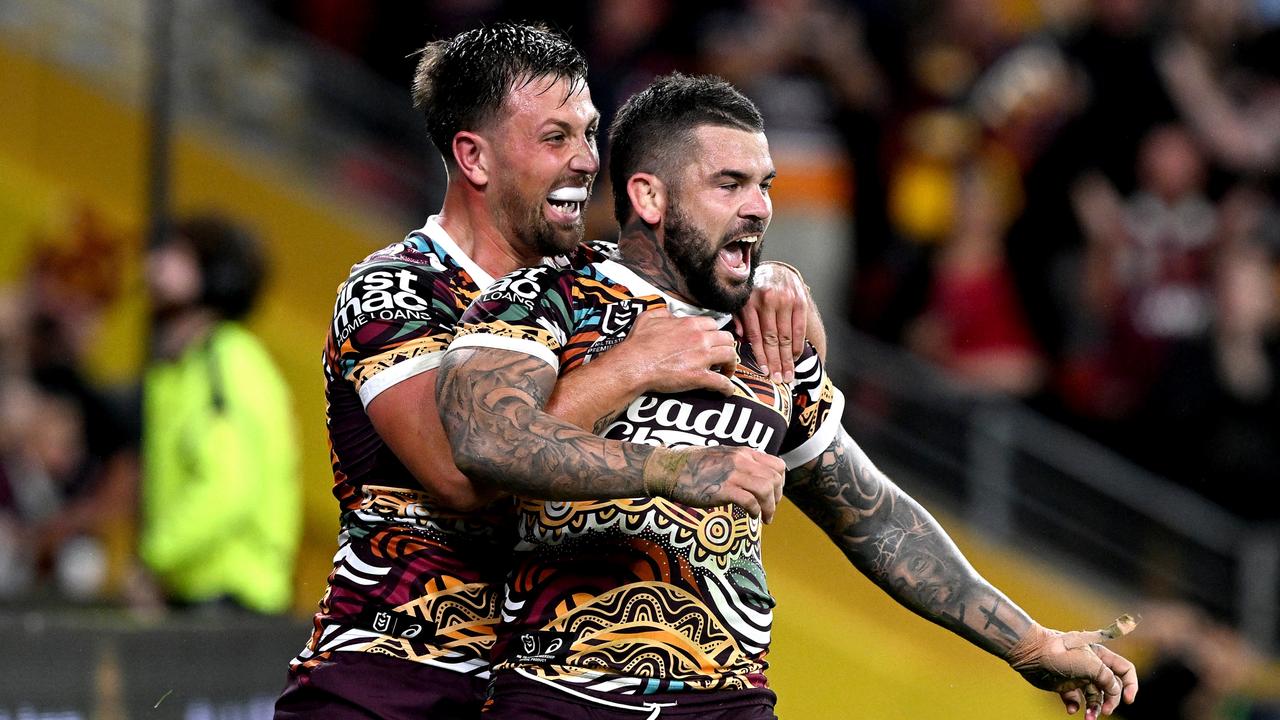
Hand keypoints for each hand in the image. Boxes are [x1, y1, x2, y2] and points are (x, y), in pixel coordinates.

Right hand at [610, 308, 737, 394]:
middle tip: (723, 357)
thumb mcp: (648, 318)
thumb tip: (670, 315)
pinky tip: (727, 391)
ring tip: (727, 372)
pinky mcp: (699, 376)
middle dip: (727, 348)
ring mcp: (702, 357)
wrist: (634, 364)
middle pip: (727, 339)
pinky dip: (727, 387)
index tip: (712, 341)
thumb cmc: (638, 344)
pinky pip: (722, 382)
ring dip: (731, 365)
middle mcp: (700, 338)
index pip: (713, 324)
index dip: (714, 333)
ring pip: (730, 356)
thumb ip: (663, 313)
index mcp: (690, 324)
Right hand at [646, 445, 785, 522]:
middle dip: (777, 498)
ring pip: (766, 490)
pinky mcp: (723, 490)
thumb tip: (755, 477)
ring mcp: (733, 474)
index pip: (778, 465)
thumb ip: (740, 464)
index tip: (775, 495)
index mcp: (743, 453)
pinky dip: (755, 511)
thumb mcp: (722, 456)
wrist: (671, 469)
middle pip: (775, 479)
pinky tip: (752, 515)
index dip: (781, 484)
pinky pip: (750, 501)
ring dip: (770, 507)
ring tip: (765, 518)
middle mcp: (742, 460)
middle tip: (771, 510)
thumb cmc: (693, 466)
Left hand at [738, 262, 808, 383]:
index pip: (755, 335)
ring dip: (788, 358)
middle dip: (776, 362)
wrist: (775, 269)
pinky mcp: (799, 300)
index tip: (764, 372)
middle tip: (779, 380)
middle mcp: (767, 300)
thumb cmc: (755, 290)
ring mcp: (785, 300)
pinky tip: (795, 357)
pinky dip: (797, 344)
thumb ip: (739, 319)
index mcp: (749, 302)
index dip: (761, 356)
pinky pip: (799, 328)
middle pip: (772, 339)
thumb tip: (741, 339)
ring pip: (786, 336)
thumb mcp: (740, 301)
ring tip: (789, 374)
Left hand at [1008, 616, 1139, 719]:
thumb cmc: (1060, 653)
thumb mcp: (1090, 663)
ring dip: (1094, 709)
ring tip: (1089, 718)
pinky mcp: (1064, 685)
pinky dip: (1076, 707)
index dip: (1131, 685)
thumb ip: (1107, 678)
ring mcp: (1077, 676)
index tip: (1128, 700)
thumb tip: (1115, 692)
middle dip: (1111, 701)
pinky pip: (1075, 700)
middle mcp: (1091, 666)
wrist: (1030, 653)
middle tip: (1104, 711)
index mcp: (1100, 656)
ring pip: (1094, 697)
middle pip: (1111, 687)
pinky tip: (1071, 710)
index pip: (1124, 670)